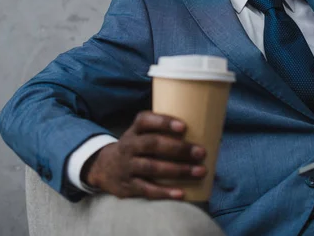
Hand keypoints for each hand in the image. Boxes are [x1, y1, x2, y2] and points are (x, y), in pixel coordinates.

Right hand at [82, 111, 206, 199]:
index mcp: (135, 130)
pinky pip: (146, 189)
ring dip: (178, 170)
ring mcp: (127, 166)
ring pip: (152, 167)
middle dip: (179, 148)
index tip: (184, 127)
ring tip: (200, 171)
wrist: (104, 168)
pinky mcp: (127, 186)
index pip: (145, 121)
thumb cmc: (137, 147)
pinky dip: (165, 192)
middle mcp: (128, 146)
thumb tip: (209, 133)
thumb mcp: (142, 134)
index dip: (164, 122)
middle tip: (201, 152)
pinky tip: (181, 193)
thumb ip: (165, 131)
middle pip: (152, 144)